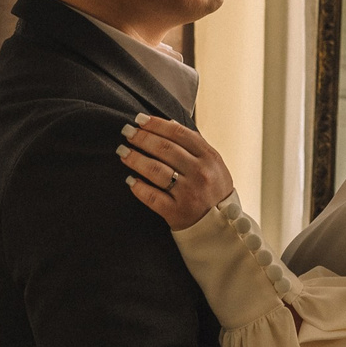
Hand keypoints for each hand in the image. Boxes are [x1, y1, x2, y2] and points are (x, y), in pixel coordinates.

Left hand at [120, 115, 234, 229]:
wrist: (222, 226)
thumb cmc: (214, 191)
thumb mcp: (214, 164)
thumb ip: (195, 144)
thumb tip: (169, 122)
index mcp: (210, 157)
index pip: (179, 133)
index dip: (156, 124)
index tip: (140, 120)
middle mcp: (199, 173)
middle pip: (164, 149)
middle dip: (142, 138)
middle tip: (127, 132)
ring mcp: (188, 193)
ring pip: (155, 170)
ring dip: (135, 159)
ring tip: (123, 152)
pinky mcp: (176, 212)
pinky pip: (151, 196)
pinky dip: (138, 187)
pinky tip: (130, 180)